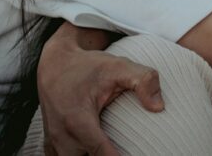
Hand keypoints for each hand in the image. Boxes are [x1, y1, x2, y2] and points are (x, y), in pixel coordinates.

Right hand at [38, 35, 163, 154]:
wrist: (55, 64)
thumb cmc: (88, 66)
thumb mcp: (118, 66)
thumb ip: (143, 81)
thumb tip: (159, 107)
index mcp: (78, 120)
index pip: (100, 152)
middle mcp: (62, 136)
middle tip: (128, 150)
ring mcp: (54, 144)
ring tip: (116, 149)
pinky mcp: (51, 147)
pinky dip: (82, 155)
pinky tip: (96, 150)